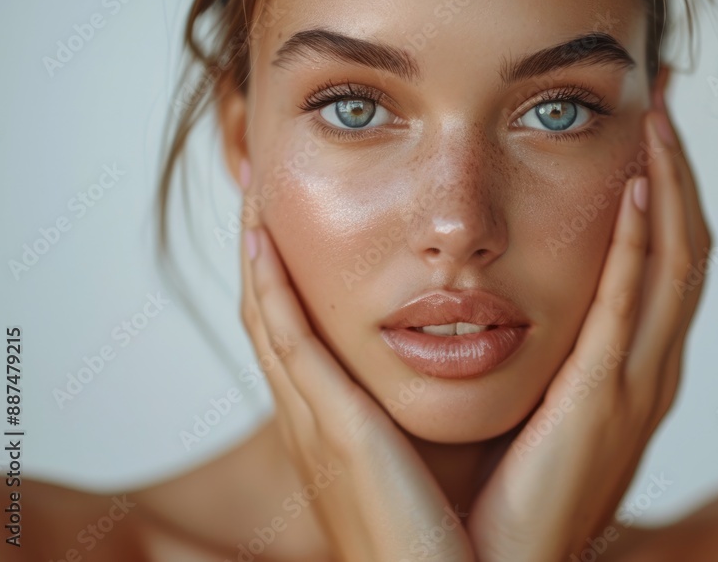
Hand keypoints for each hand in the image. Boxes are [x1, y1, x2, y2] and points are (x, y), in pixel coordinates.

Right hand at [238, 168, 475, 561]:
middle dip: (259, 257)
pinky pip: (289, 343)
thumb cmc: (457, 533)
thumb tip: (465, 358)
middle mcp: (315, 419)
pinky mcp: (333, 429)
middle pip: (271, 318)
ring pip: (267, 319)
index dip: (284, 280)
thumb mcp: (435, 456)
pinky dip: (269, 288)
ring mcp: (315, 423)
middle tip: (255, 191)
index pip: (300, 337)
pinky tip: (261, 239)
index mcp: (340, 425)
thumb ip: (431, 408)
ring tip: (252, 194)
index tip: (285, 225)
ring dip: (256, 256)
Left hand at [467, 104, 711, 561]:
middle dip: (679, 172)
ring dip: (670, 188)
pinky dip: (639, 245)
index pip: (660, 261)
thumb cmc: (498, 489)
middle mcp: (646, 369)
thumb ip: (526, 348)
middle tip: (664, 99)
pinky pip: (631, 307)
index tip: (644, 129)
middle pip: (683, 249)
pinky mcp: (603, 399)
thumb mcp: (524, 404)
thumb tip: (487, 292)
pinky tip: (634, 189)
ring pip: (674, 266)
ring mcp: (633, 385)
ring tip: (657, 120)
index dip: (663, 192)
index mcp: (627, 368)